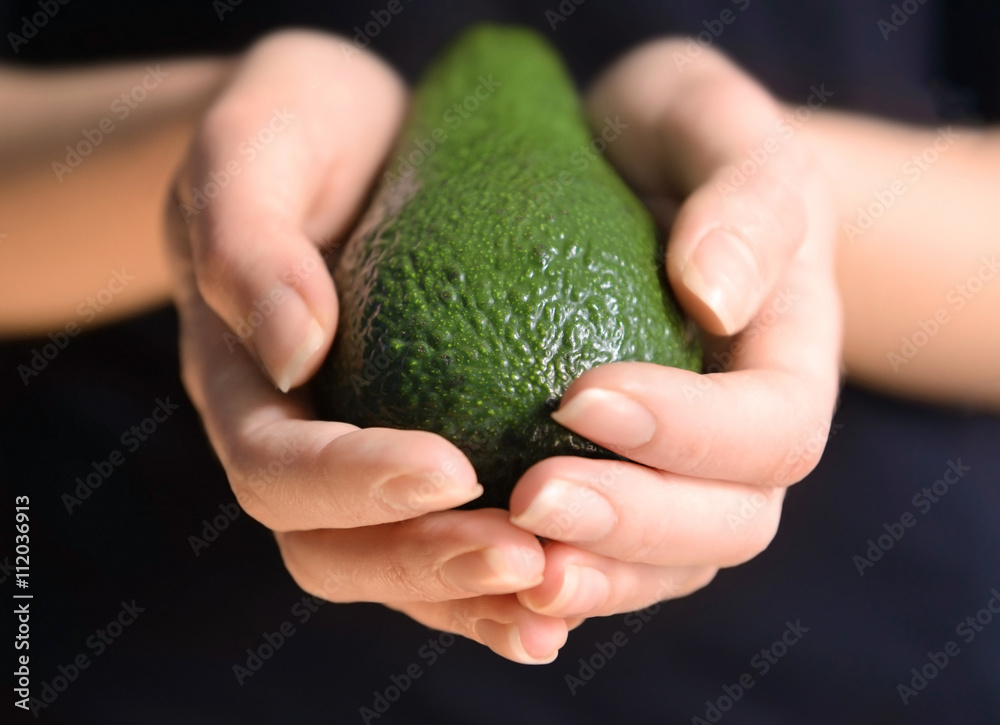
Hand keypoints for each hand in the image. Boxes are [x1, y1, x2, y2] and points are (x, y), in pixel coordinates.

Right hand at [165, 30, 571, 663]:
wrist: (350, 133)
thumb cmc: (299, 126)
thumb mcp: (256, 145)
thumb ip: (248, 241)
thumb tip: (294, 351)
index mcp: (240, 379)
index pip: (276, 466)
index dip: (353, 482)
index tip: (452, 466)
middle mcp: (294, 440)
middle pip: (332, 551)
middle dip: (425, 562)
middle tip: (523, 556)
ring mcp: (356, 461)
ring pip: (398, 571)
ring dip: (476, 595)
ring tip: (561, 591)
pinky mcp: (425, 456)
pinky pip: (456, 537)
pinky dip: (508, 577)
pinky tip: (584, 576)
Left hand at [509, 40, 841, 618]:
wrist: (631, 171)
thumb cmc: (674, 136)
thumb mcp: (714, 124)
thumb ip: (744, 195)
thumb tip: (715, 296)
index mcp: (791, 355)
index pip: (771, 428)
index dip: (690, 432)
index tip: (580, 395)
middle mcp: (750, 436)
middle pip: (729, 523)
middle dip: (634, 525)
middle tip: (529, 499)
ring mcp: (688, 473)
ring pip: (665, 566)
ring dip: (592, 577)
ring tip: (509, 566)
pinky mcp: (621, 484)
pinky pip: (603, 556)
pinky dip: (553, 579)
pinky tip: (483, 568)